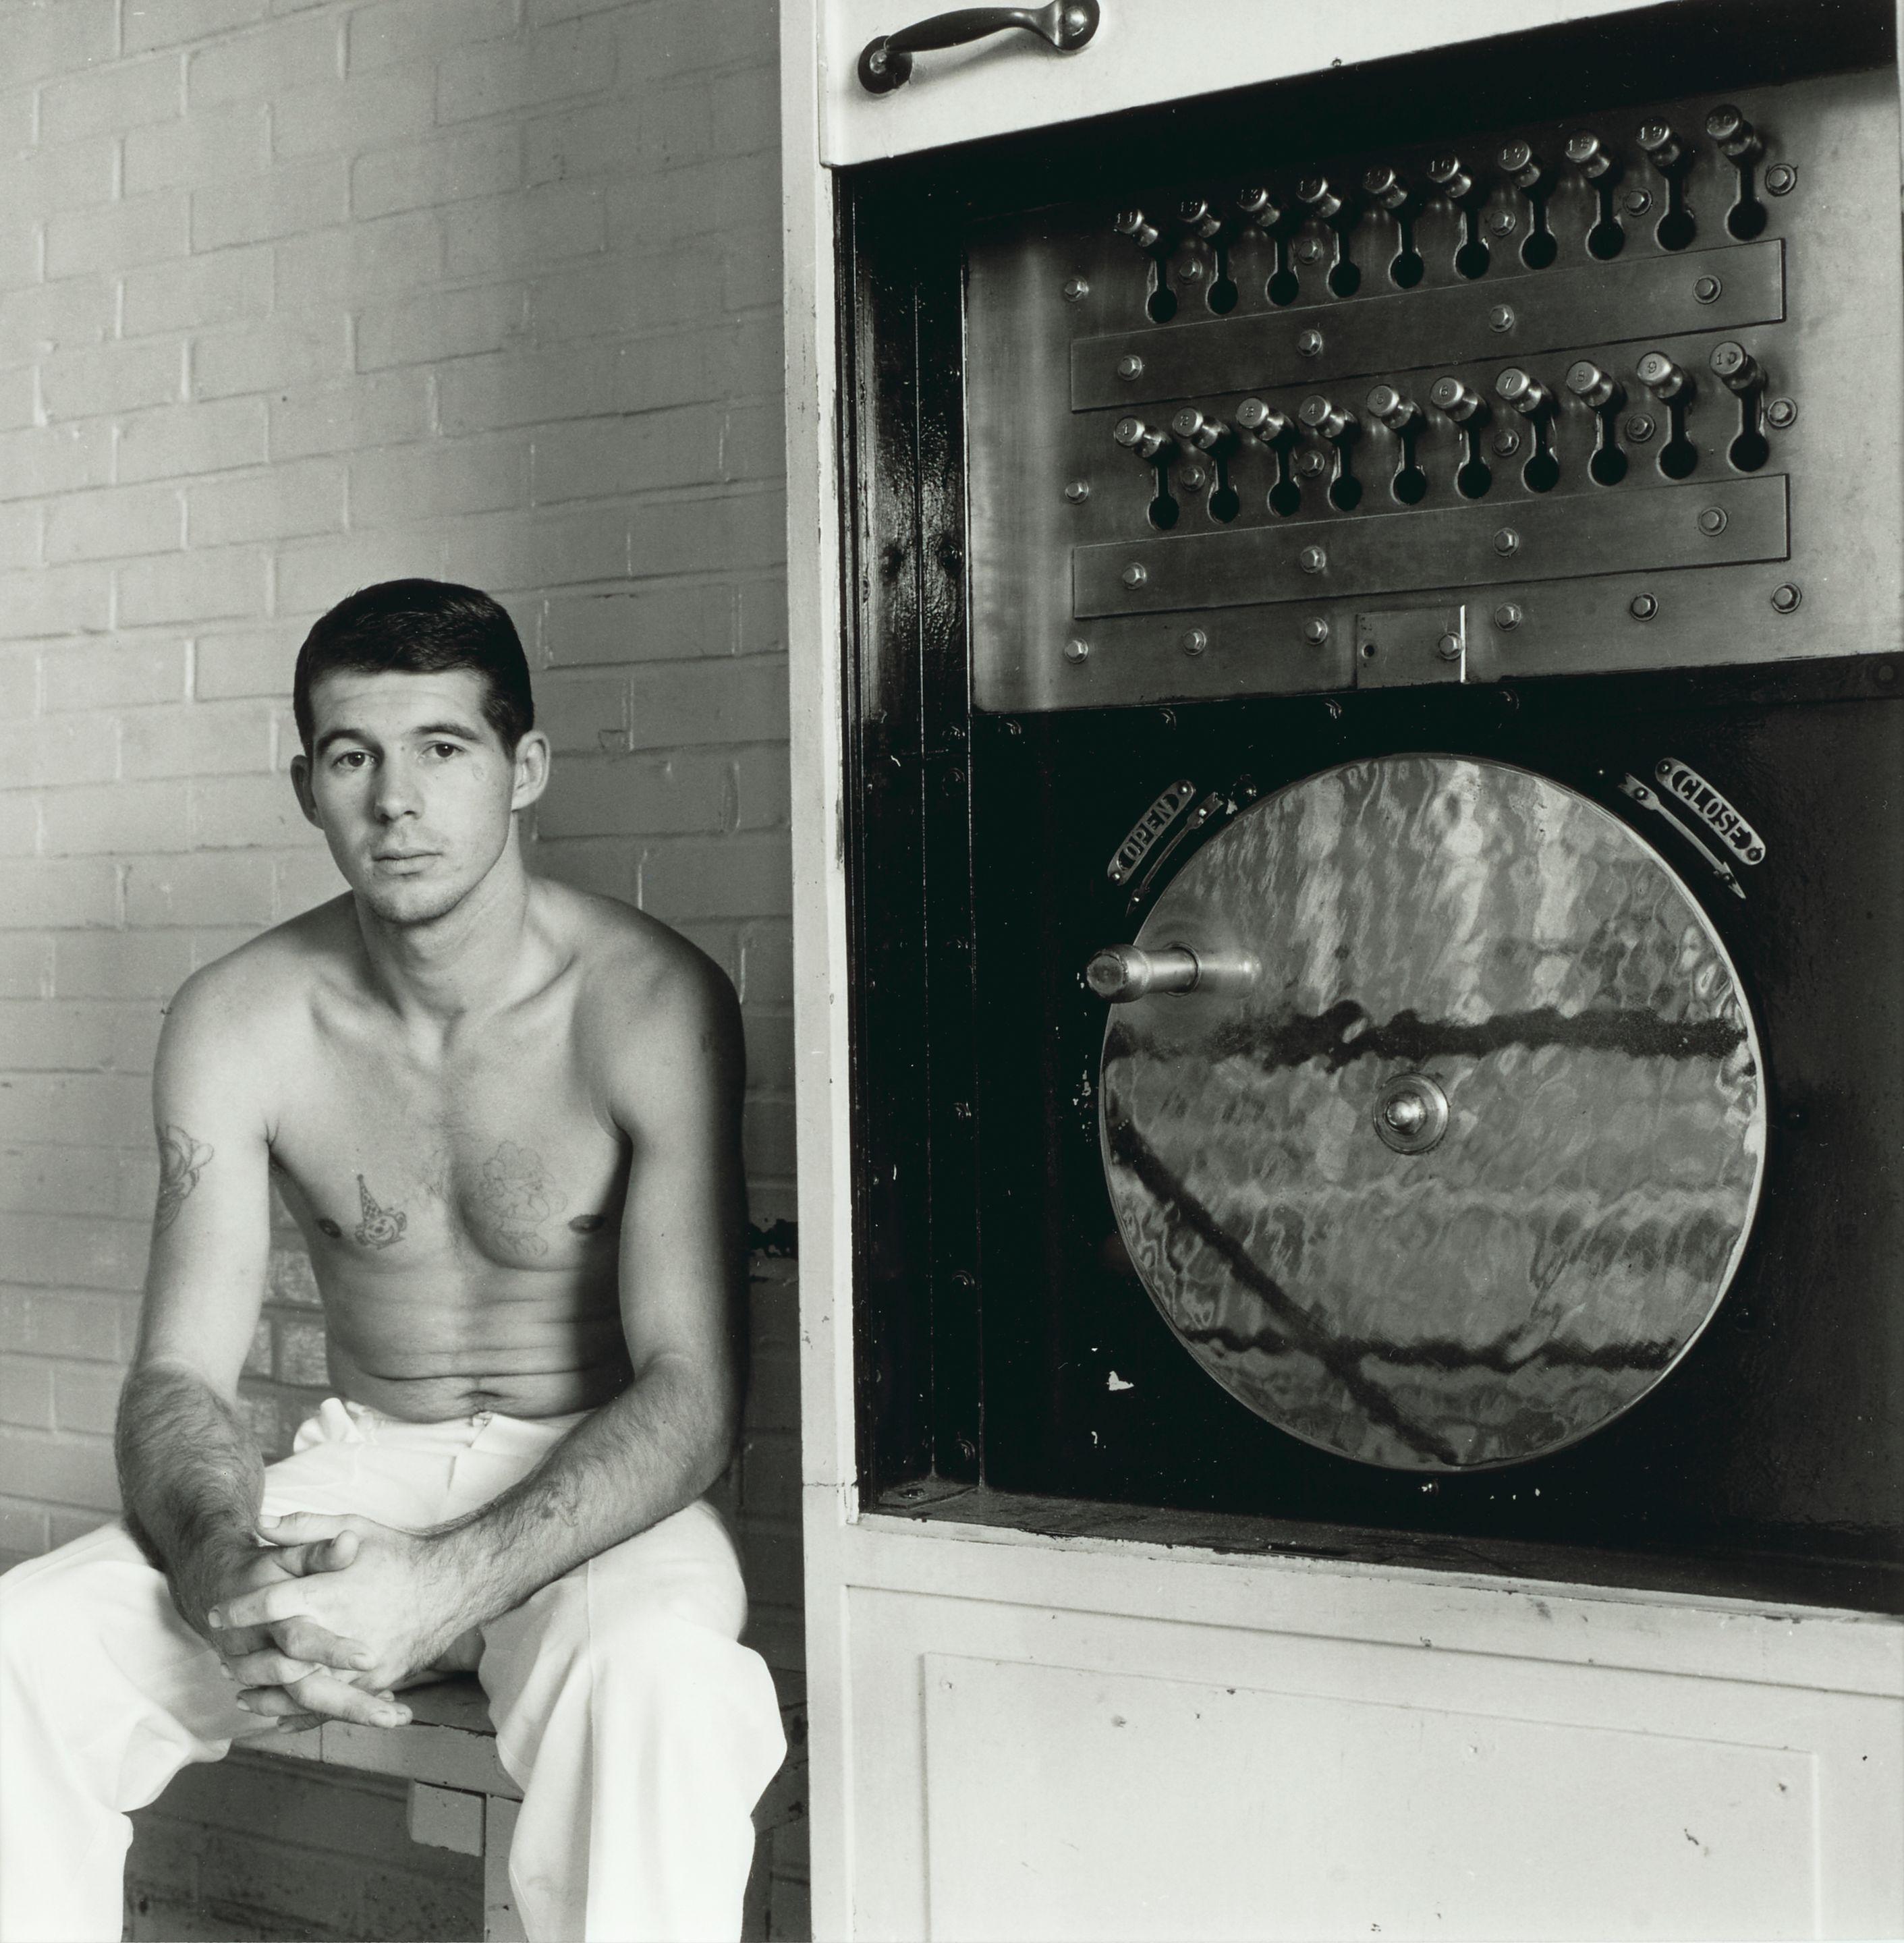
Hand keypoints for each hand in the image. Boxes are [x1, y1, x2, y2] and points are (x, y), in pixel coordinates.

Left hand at [209, 1511, 468, 1698]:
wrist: (451, 1584)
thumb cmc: (397, 1553)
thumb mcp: (355, 1526)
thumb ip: (306, 1527)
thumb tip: (260, 1523)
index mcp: (332, 1592)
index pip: (271, 1604)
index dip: (238, 1609)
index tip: (216, 1614)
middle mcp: (343, 1631)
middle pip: (277, 1659)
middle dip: (245, 1662)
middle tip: (223, 1661)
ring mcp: (361, 1663)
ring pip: (299, 1690)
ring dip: (264, 1695)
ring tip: (240, 1693)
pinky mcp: (376, 1682)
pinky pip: (329, 1706)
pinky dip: (298, 1714)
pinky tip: (277, 1713)